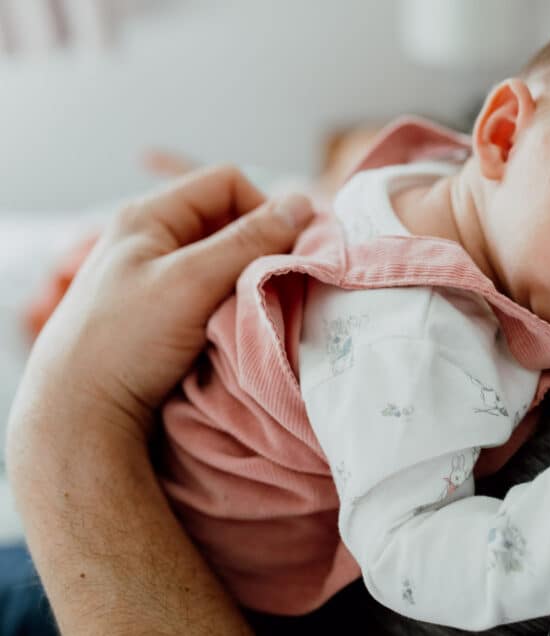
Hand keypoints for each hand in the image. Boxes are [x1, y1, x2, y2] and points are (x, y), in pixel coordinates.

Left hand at [23, 164, 315, 432]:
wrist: (81, 413)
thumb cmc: (126, 340)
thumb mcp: (194, 281)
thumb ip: (249, 241)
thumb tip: (302, 204)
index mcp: (150, 216)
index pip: (227, 183)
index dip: (263, 210)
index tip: (281, 253)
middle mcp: (152, 240)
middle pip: (228, 222)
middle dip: (258, 250)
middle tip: (271, 285)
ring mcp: (156, 277)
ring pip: (224, 261)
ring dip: (247, 282)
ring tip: (252, 312)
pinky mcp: (163, 313)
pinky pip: (213, 293)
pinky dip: (232, 306)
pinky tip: (235, 330)